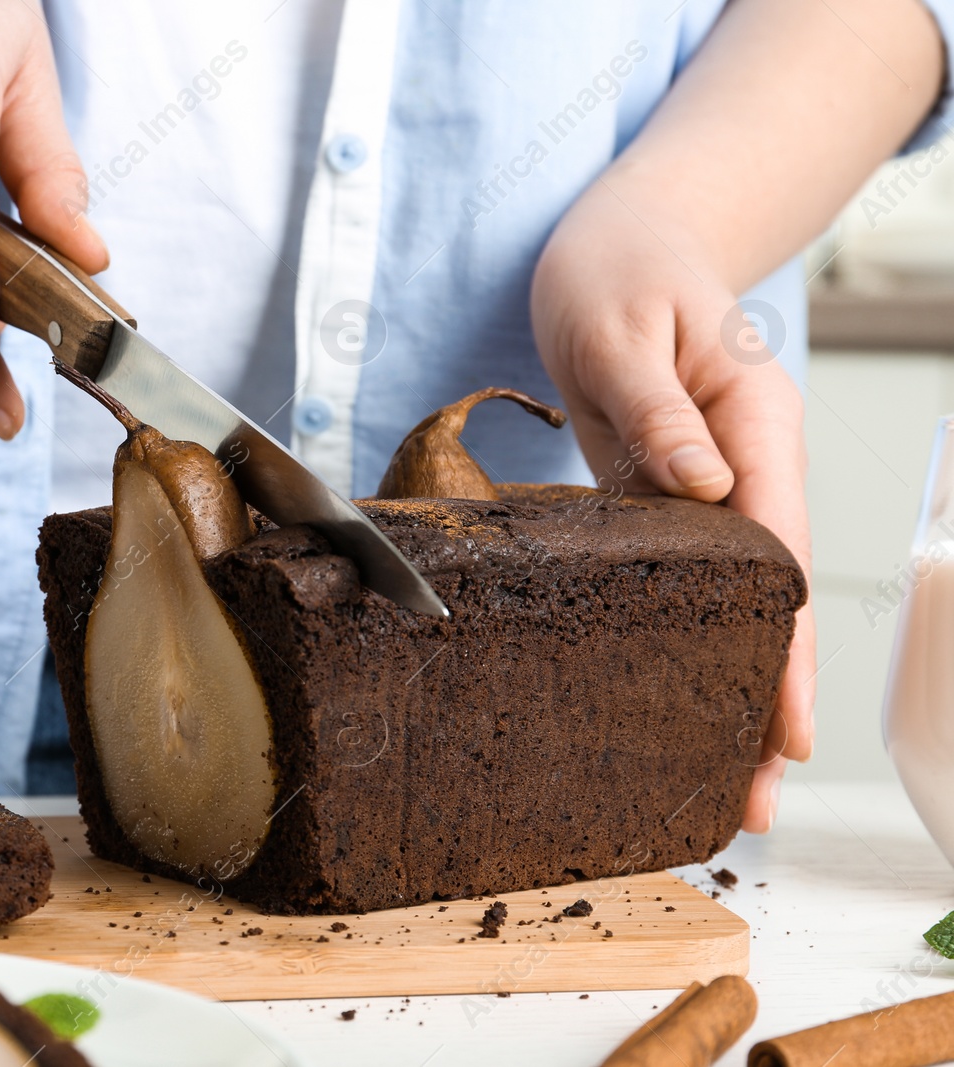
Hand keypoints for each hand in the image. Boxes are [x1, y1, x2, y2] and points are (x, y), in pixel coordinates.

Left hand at [530, 176, 814, 833]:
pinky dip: (678, 638)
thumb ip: (659, 410)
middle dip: (766, 694)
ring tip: (717, 776)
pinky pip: (677, 576)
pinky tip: (669, 693)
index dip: (783, 645)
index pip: (779, 552)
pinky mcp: (659, 493)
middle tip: (756, 797)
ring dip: (723, 681)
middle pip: (765, 598)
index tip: (785, 726)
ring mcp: (703, 487)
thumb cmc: (621, 272)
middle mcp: (741, 468)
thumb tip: (701, 487)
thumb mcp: (627, 329)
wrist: (615, 244)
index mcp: (755, 426)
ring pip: (725, 600)